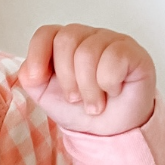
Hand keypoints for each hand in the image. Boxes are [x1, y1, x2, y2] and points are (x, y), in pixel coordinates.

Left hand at [17, 24, 155, 134]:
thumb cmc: (80, 109)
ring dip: (88, 89)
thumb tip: (30, 68)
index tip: (40, 78)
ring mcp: (112, 41)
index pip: (46, 33)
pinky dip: (109, 83)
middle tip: (76, 98)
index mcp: (65, 44)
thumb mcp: (45, 95)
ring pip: (88, 52)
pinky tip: (114, 91)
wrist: (109, 132)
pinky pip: (113, 59)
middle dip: (67, 78)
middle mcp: (88, 37)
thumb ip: (31, 77)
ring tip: (95, 103)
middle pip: (66, 40)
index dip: (38, 53)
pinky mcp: (133, 52)